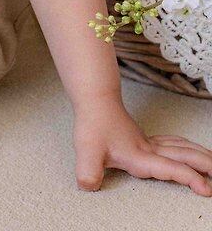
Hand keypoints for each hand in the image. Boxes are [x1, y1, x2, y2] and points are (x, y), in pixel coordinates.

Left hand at [72, 97, 211, 196]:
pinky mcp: (145, 139)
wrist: (95, 99)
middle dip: (205, 166)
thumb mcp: (86, 150)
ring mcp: (149, 143)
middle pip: (184, 156)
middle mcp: (149, 149)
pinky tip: (190, 150)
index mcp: (140, 156)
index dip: (188, 178)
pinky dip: (188, 148)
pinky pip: (174, 143)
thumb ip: (88, 170)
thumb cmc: (93, 123)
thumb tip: (88, 185)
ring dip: (200, 155)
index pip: (170, 169)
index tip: (206, 188)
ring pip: (182, 148)